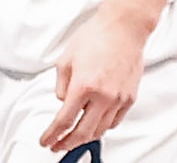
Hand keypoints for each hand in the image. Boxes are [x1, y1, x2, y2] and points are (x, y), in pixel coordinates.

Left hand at [41, 6, 147, 149]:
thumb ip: (61, 84)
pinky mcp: (129, 98)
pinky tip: (94, 126)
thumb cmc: (94, 38)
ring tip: (74, 138)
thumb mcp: (65, 59)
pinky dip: (103, 127)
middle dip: (68, 143)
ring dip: (86, 137)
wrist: (122, 29)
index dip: (53, 134)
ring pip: (101, 130)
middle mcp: (103, 97)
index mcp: (83, 86)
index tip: (47, 141)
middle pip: (83, 132)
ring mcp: (118, 99)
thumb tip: (62, 101)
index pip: (65, 120)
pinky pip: (115, 121)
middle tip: (58, 147)